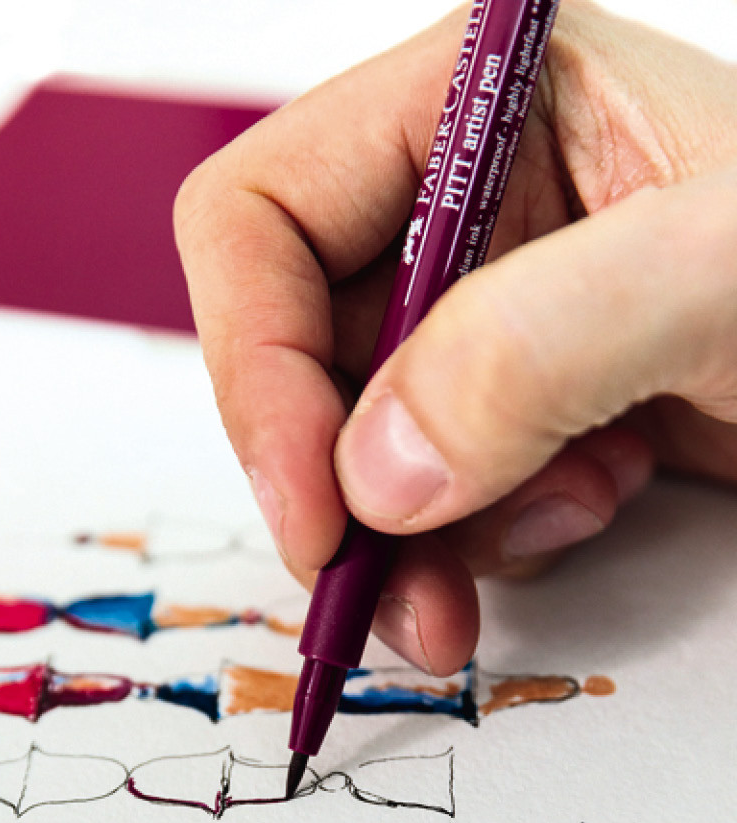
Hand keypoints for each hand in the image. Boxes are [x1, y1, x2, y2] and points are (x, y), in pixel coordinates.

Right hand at [175, 1, 736, 674]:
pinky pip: (432, 486)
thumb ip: (536, 347)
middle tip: (377, 592)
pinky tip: (584, 506)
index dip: (258, 369)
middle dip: (335, 486)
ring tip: (526, 549)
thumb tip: (378, 474)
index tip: (315, 506)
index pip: (262, 219)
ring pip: (359, 441)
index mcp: (483, 104)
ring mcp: (493, 310)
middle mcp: (467, 203)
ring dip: (415, 531)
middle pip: (298, 352)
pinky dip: (484, 532)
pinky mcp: (523, 399)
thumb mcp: (722, 279)